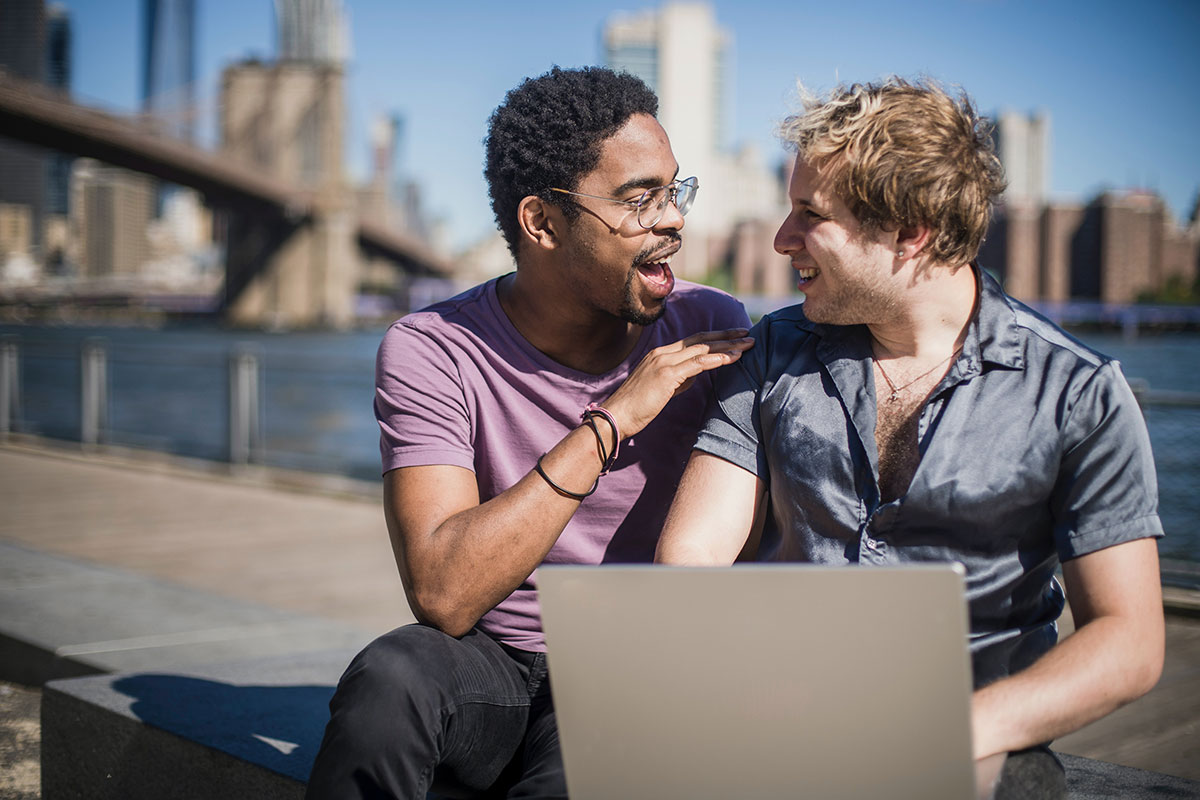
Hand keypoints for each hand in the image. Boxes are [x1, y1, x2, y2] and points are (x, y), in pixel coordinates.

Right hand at [602, 328, 752, 439]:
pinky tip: (734, 357)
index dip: (714, 337)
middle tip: (747, 332)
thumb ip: (678, 379)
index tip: (733, 336)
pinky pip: (698, 363)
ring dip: (728, 345)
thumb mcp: (660, 390)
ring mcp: (664, 362)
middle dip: (726, 335)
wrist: (616, 417)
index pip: (692, 341)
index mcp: (660, 355)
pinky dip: (718, 358)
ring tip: (748, 343)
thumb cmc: (636, 408)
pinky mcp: (667, 374)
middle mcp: (662, 353)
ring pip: (703, 348)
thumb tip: (694, 376)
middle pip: (701, 339)